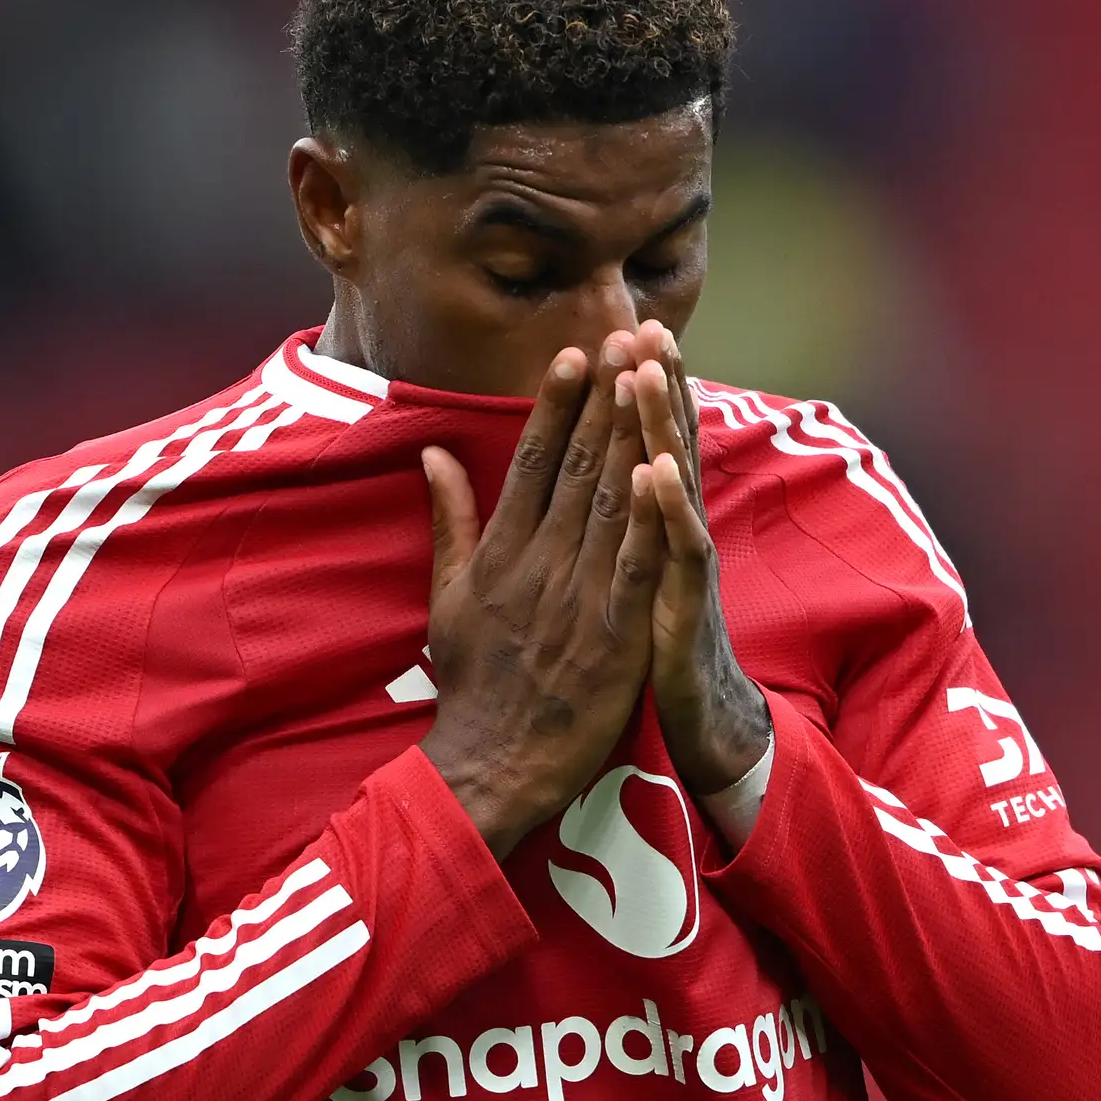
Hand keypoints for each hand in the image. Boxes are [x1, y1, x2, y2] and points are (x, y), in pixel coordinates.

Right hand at [418, 333, 675, 855]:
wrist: (490, 764)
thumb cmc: (473, 683)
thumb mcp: (447, 597)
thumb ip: (450, 521)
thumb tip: (434, 453)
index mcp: (500, 554)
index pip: (530, 463)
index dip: (554, 406)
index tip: (574, 354)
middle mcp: (537, 565)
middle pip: (576, 467)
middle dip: (603, 398)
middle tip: (624, 335)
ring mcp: (577, 599)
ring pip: (610, 502)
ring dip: (632, 434)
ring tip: (650, 376)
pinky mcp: (615, 636)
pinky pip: (639, 565)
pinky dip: (652, 516)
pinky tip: (666, 469)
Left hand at [622, 323, 771, 800]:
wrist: (700, 722)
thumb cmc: (652, 646)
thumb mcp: (625, 577)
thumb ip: (614, 526)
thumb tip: (610, 479)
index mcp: (650, 525)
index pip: (644, 441)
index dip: (634, 389)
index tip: (623, 331)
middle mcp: (676, 533)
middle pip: (667, 445)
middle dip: (657, 385)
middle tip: (647, 323)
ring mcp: (684, 564)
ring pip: (674, 483)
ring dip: (663, 427)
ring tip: (647, 374)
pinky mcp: (685, 603)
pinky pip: (677, 550)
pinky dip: (668, 509)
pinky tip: (657, 471)